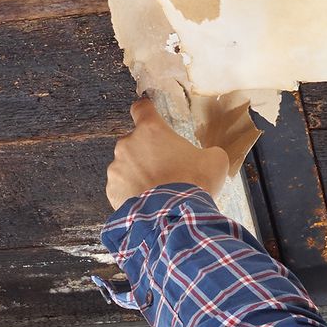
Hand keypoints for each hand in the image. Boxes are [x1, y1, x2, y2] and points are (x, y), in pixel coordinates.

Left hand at [107, 97, 254, 209]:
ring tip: (158, 190)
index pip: (141, 108)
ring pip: (128, 166)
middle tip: (167, 169)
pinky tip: (149, 203)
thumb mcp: (215, 161)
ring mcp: (117, 168)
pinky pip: (122, 188)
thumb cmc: (194, 184)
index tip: (149, 115)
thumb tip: (210, 157)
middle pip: (136, 141)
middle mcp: (128, 144)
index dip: (146, 111)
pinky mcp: (112, 191)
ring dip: (139, 174)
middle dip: (148, 153)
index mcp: (151, 130)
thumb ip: (207, 152)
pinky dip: (132, 193)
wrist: (175, 217)